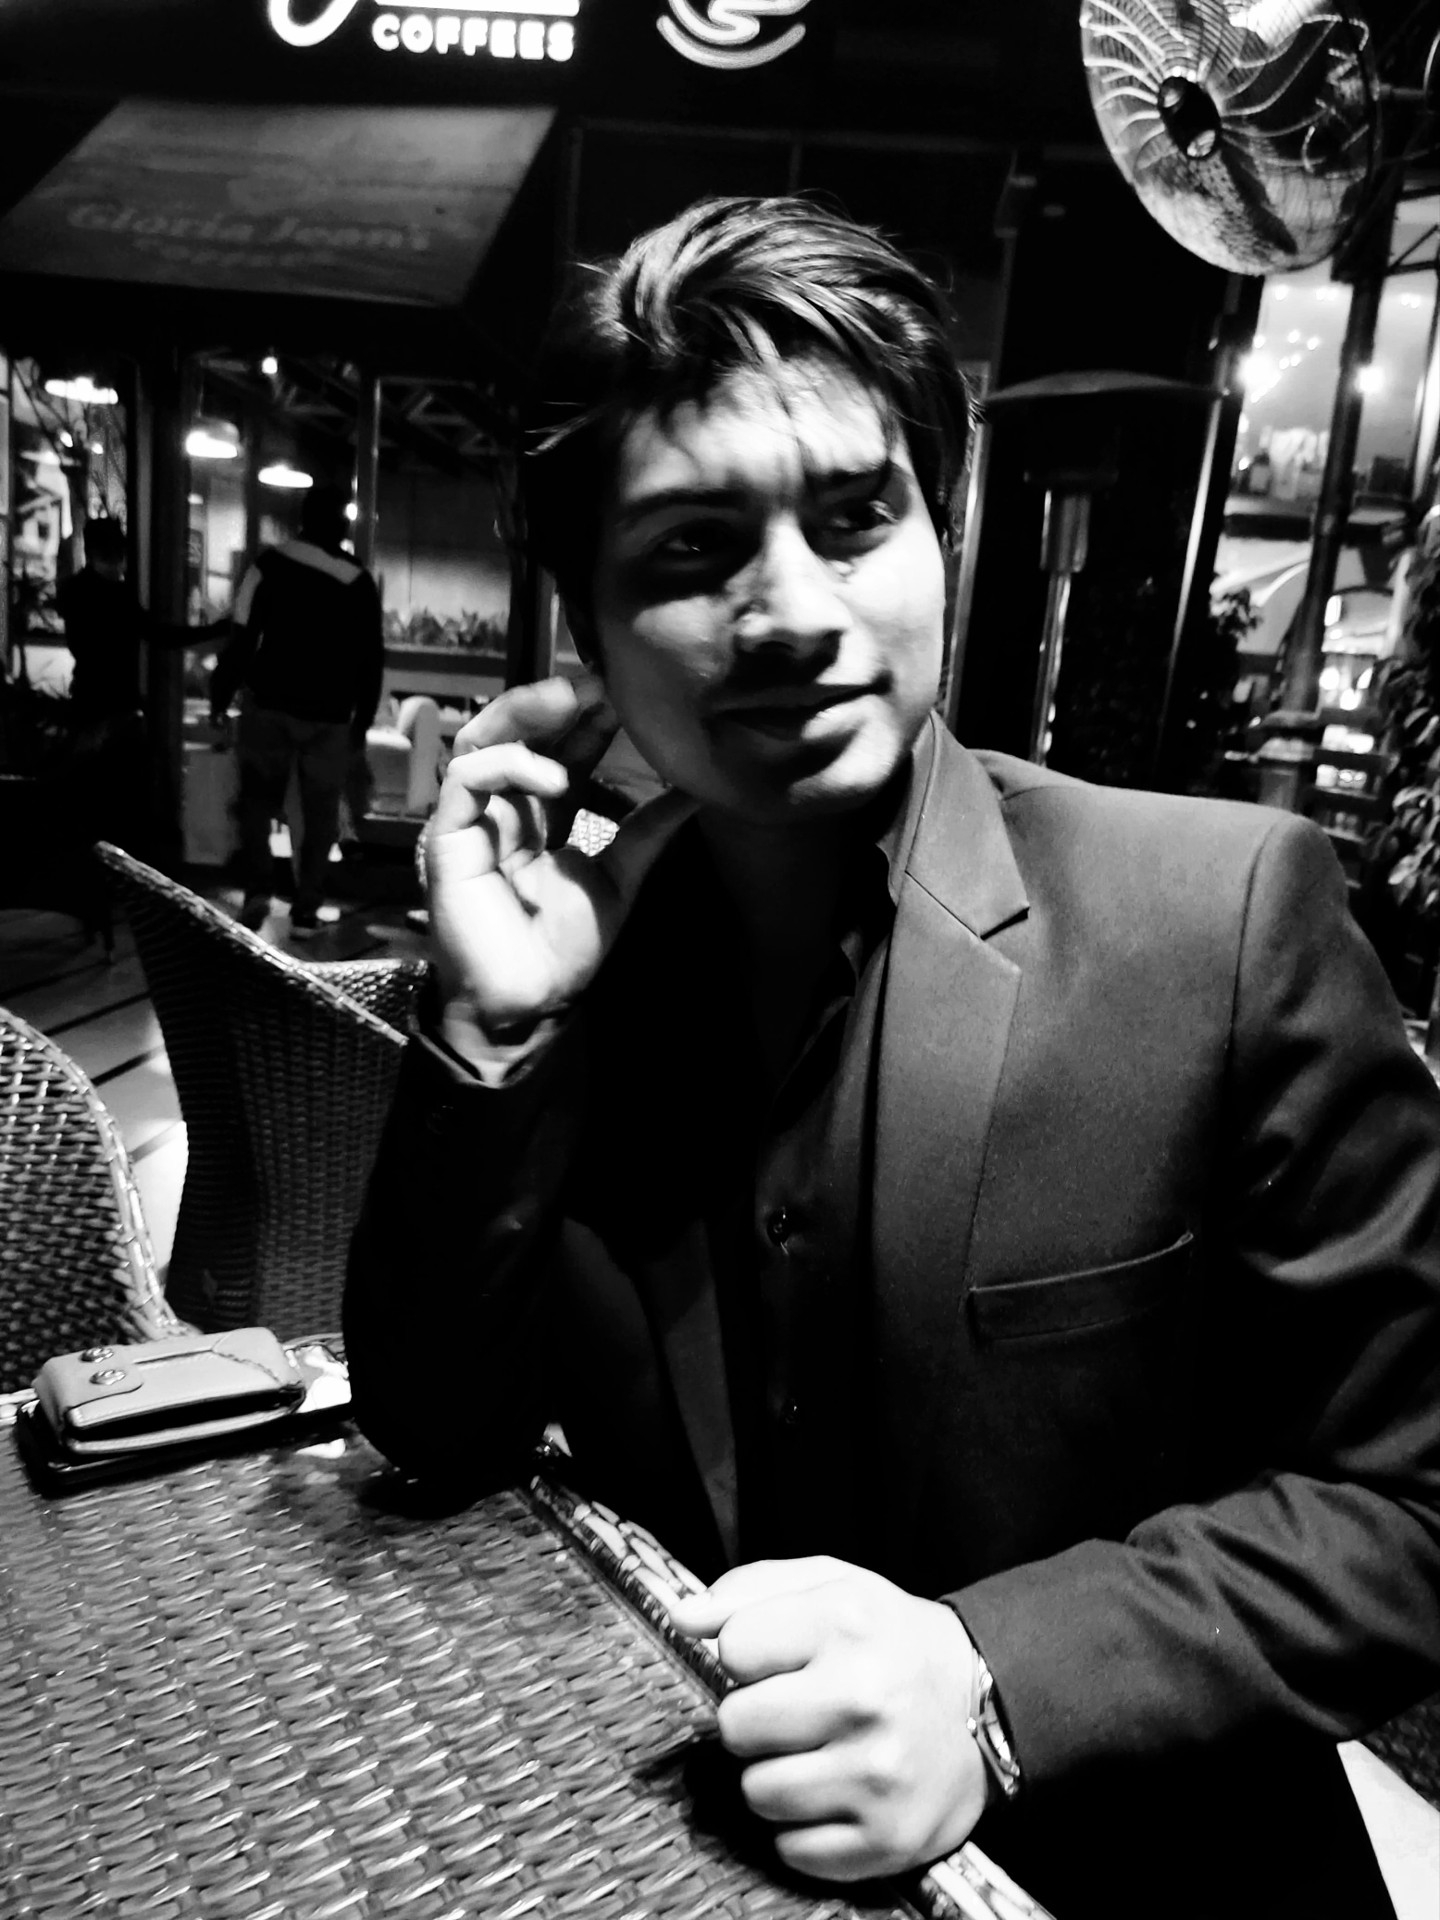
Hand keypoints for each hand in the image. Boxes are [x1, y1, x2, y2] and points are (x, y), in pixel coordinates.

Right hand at [426, 674, 688, 1048]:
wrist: (532, 1000)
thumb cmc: (566, 947)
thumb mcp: (621, 876)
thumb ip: (649, 830)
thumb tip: (698, 789)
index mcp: (540, 814)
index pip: (560, 748)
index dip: (589, 719)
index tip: (625, 694)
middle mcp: (504, 808)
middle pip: (516, 732)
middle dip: (554, 700)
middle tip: (598, 682)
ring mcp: (473, 821)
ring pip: (481, 739)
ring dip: (526, 712)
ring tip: (573, 702)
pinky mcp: (447, 837)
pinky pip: (467, 778)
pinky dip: (511, 765)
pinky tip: (555, 778)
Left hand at [669, 1557, 987, 1882]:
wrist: (983, 1701)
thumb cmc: (887, 1639)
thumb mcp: (829, 1585)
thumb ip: (748, 1590)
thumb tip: (682, 1617)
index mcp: (846, 1622)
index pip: (732, 1648)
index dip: (747, 1654)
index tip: (779, 1657)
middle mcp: (863, 1697)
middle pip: (735, 1726)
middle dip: (754, 1718)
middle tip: (795, 1710)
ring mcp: (877, 1775)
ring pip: (757, 1792)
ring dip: (774, 1775)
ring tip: (816, 1751)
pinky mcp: (886, 1839)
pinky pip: (792, 1848)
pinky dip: (803, 1827)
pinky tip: (836, 1793)